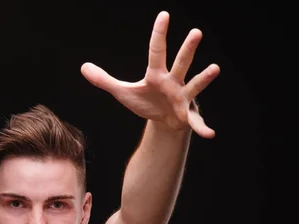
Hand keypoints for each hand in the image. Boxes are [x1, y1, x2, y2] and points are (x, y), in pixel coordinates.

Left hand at [81, 11, 219, 137]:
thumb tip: (83, 67)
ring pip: (194, 85)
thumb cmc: (147, 102)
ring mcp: (183, 97)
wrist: (163, 120)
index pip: (157, 51)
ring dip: (203, 78)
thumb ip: (104, 80)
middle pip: (181, 62)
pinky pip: (195, 121)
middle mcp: (173, 82)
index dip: (159, 34)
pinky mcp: (186, 115)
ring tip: (214, 68)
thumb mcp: (123, 93)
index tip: (164, 15)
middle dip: (187, 48)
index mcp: (156, 75)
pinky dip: (202, 127)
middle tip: (196, 32)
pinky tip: (210, 133)